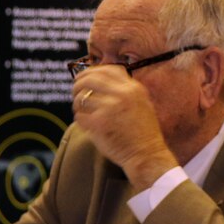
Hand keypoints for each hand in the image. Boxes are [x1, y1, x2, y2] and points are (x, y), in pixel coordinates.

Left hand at [72, 65, 177, 190]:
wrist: (147, 154)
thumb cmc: (143, 132)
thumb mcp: (142, 103)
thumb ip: (125, 90)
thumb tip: (100, 80)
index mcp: (133, 88)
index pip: (106, 69)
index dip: (92, 72)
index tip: (85, 78)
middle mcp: (122, 95)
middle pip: (89, 79)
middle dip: (78, 84)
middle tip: (76, 92)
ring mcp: (109, 108)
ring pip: (81, 98)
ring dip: (78, 104)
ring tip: (83, 111)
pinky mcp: (98, 124)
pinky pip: (79, 116)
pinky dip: (80, 120)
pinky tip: (88, 125)